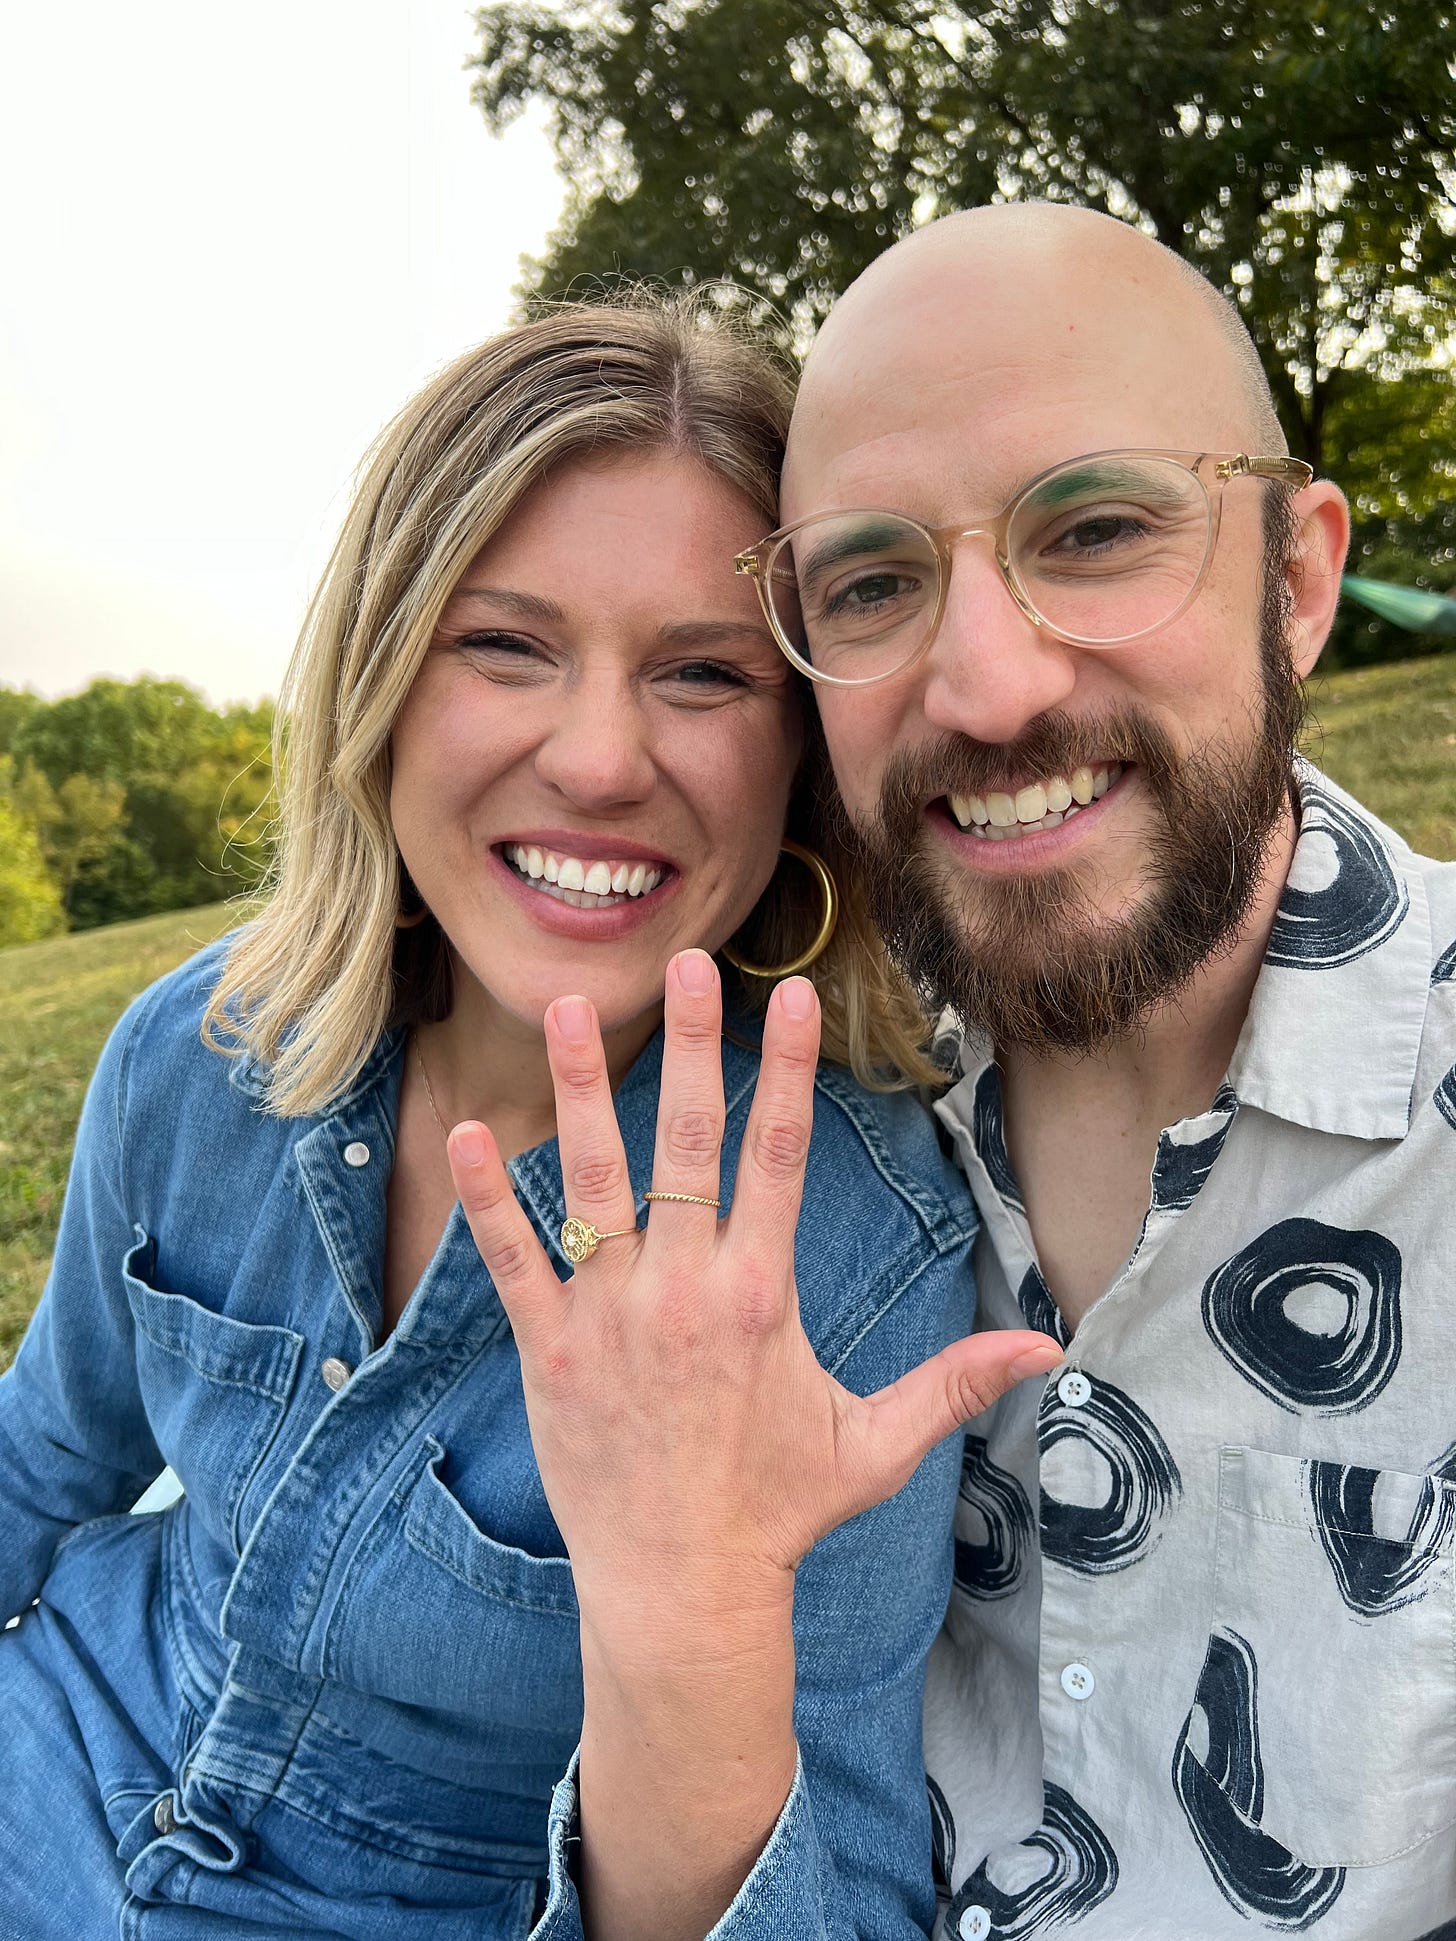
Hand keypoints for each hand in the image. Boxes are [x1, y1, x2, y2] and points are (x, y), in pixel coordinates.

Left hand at [446, 948, 1062, 1619]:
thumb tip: (1047, 1346)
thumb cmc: (780, 1511)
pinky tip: (470, 1133)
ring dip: (579, 1090)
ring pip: (592, 1182)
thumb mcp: (876, 1445)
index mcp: (761, 1295)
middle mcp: (686, 1289)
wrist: (681, 1587)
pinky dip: (490, 1200)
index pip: (781, 1157)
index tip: (791, 995)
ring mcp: (610, 1316)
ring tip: (564, 1008)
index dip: (787, 1069)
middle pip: (689, 1143)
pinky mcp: (548, 1351)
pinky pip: (513, 1261)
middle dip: (689, 1046)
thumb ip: (954, 1382)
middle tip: (684, 963)